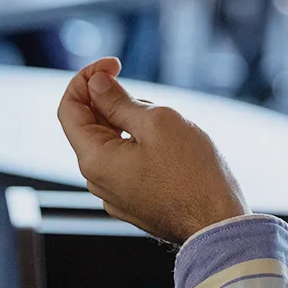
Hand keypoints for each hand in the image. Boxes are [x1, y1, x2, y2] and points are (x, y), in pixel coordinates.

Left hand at [57, 57, 249, 242]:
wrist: (217, 222)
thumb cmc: (193, 173)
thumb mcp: (157, 122)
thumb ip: (120, 101)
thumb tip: (96, 84)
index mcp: (95, 159)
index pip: (69, 108)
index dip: (86, 79)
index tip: (113, 65)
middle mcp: (97, 181)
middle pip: (90, 126)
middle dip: (114, 101)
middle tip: (151, 97)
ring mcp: (115, 195)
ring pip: (112, 143)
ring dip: (131, 123)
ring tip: (168, 126)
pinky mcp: (134, 202)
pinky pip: (126, 163)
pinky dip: (139, 144)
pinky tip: (169, 146)